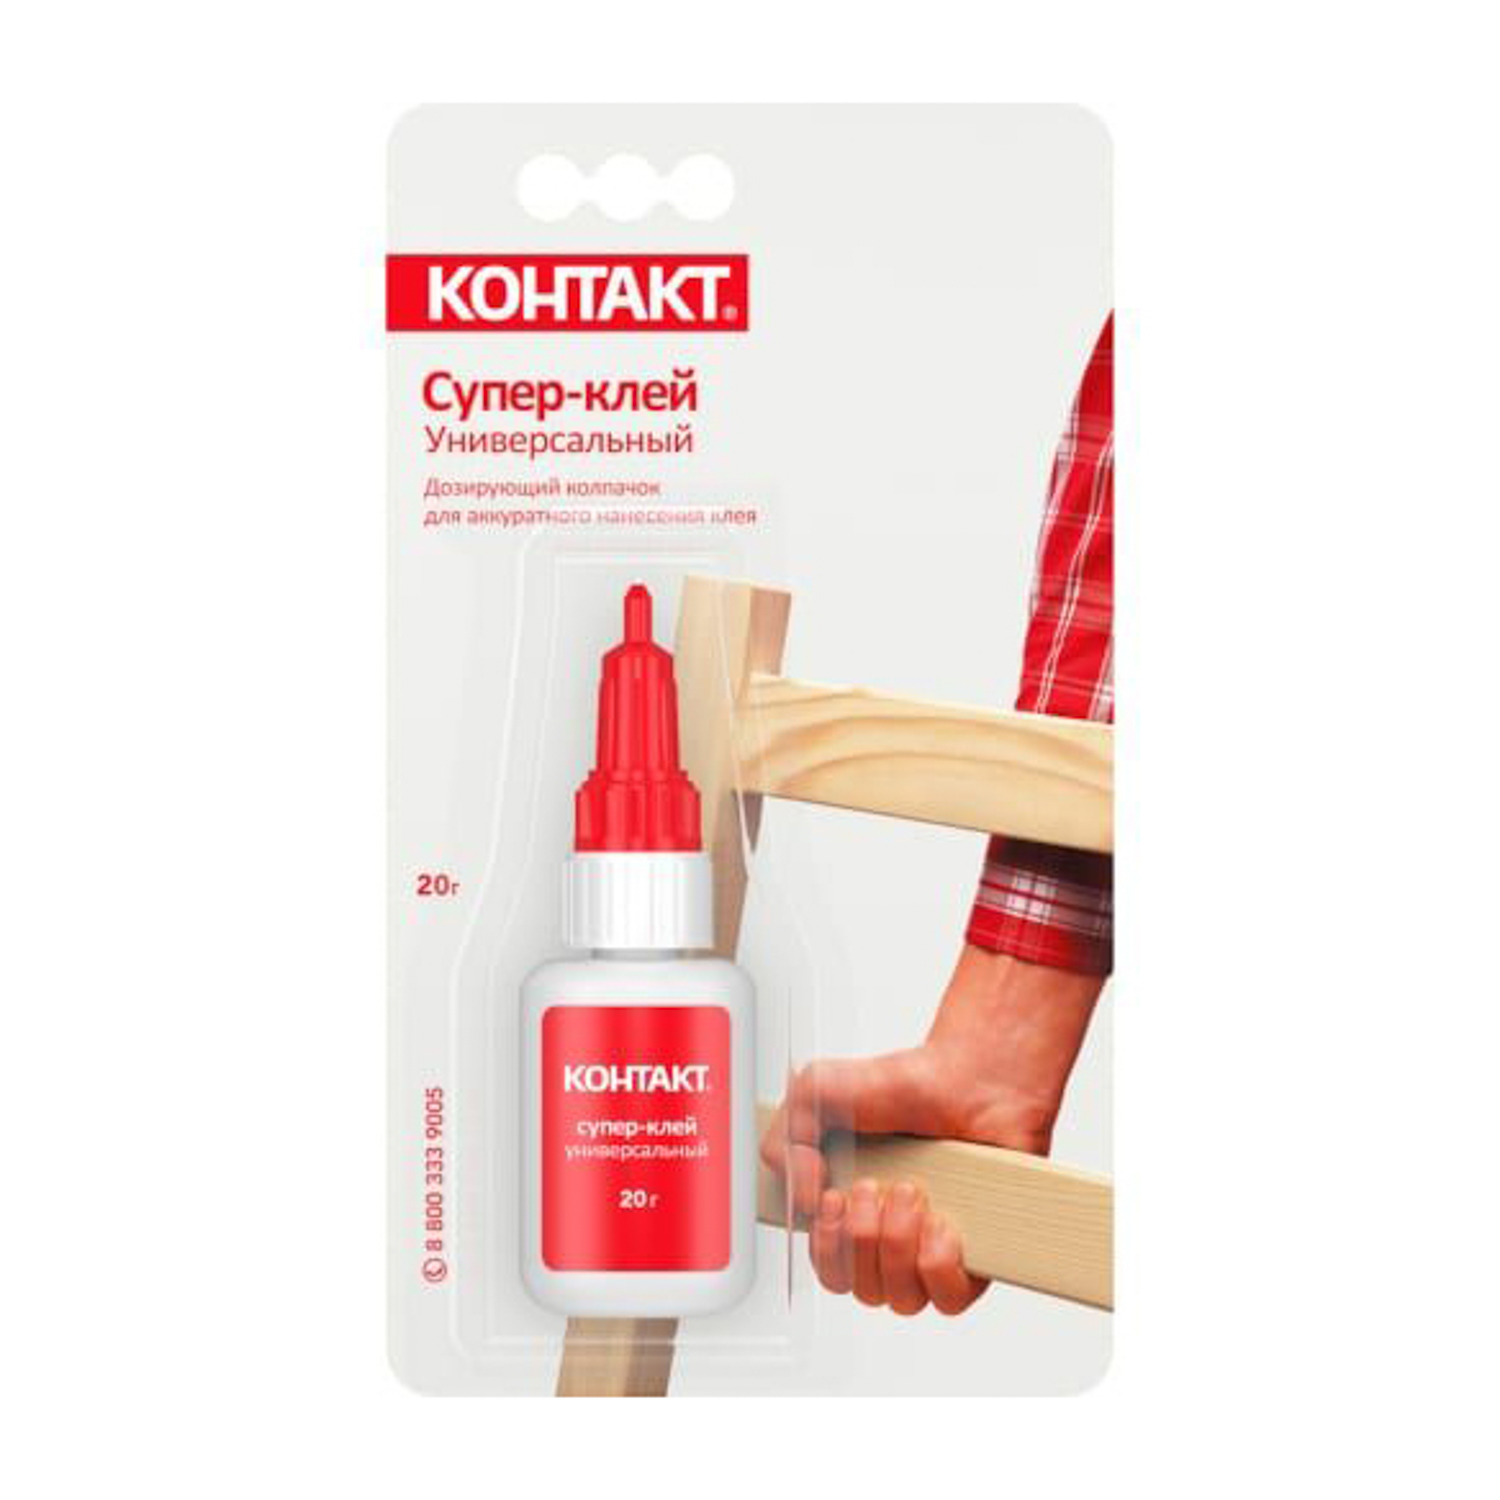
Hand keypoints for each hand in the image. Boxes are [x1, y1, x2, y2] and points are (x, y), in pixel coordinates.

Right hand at [761, 945, 1102, 1314]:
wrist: (967, 1079)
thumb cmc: (901, 1086)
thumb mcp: (816, 1091)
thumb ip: (785, 1140)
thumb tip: (804, 1202)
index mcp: (849, 1212)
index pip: (828, 1269)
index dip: (825, 1247)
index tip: (832, 1198)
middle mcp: (888, 1238)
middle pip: (859, 1289)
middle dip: (859, 1238)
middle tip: (871, 1186)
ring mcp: (929, 1250)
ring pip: (900, 1299)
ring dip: (896, 1245)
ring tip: (909, 1191)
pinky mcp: (972, 1257)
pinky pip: (947, 1299)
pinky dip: (936, 1264)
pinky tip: (939, 1221)